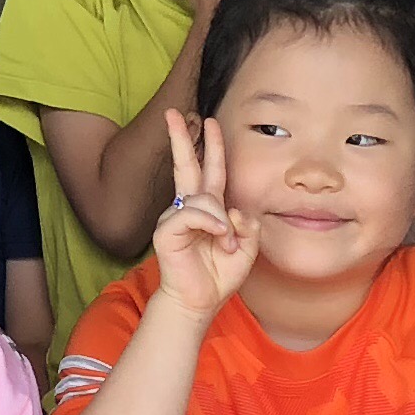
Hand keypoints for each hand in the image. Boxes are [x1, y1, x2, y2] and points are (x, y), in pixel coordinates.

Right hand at [149, 113, 258, 317]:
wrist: (198, 302)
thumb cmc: (219, 275)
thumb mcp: (247, 248)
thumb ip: (248, 225)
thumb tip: (234, 210)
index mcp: (208, 208)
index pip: (209, 170)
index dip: (211, 146)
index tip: (208, 122)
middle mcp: (189, 207)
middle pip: (186, 165)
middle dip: (181, 137)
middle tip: (173, 112)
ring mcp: (175, 217)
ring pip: (203, 198)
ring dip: (222, 222)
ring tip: (227, 245)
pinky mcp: (166, 230)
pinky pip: (192, 214)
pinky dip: (211, 225)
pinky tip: (218, 240)